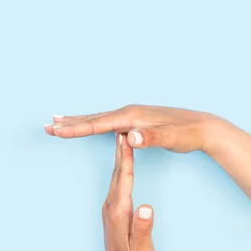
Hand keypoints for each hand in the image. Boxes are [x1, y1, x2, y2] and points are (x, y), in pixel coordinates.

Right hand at [45, 105, 223, 152]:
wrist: (203, 127)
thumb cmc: (188, 134)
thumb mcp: (173, 138)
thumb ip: (152, 137)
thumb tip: (131, 136)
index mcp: (132, 116)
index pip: (98, 124)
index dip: (76, 129)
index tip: (57, 131)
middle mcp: (129, 112)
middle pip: (92, 119)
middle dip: (68, 123)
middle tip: (46, 126)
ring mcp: (131, 115)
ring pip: (97, 119)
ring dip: (76, 121)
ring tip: (57, 121)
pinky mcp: (135, 120)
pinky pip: (106, 122)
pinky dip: (91, 123)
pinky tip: (88, 124)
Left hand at [103, 133, 154, 250]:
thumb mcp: (142, 248)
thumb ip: (143, 228)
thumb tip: (147, 207)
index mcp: (119, 211)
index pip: (123, 178)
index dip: (125, 157)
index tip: (126, 137)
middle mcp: (111, 207)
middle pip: (116, 173)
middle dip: (119, 150)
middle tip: (120, 126)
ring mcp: (110, 209)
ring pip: (114, 177)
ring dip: (117, 158)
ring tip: (120, 139)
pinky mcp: (112, 212)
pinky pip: (115, 185)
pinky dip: (118, 170)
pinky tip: (120, 165)